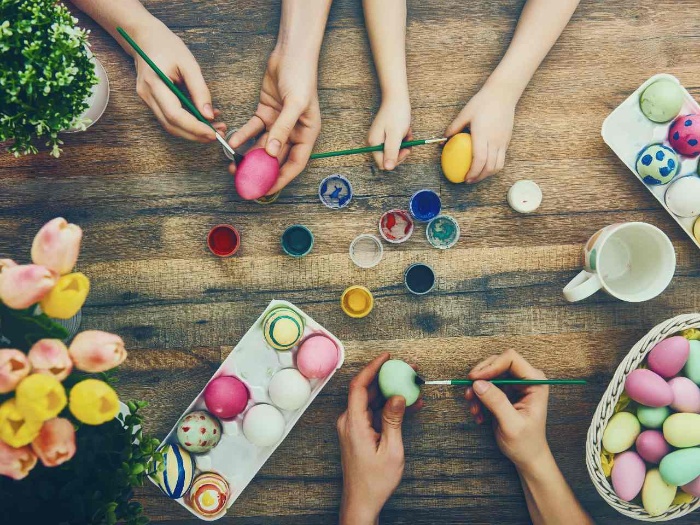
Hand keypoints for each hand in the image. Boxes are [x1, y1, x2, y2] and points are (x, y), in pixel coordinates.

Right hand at [130, 20, 224, 141]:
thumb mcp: (189, 64)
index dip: (195, 128)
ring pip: (170, 125)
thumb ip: (200, 90)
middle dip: (196, 135)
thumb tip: (209, 115)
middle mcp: (147, 95)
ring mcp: (147, 100)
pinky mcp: (151, 101)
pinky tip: (203, 120)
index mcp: (154, 83)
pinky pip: (169, 118)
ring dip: (192, 132)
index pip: (175, 115)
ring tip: (215, 129)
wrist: (145, 38)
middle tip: (218, 135)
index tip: (214, 133)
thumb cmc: (167, 46)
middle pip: (172, 125)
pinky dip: (186, 123)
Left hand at [227, 50, 320, 194]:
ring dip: (249, 156)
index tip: (266, 190)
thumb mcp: (295, 104)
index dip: (281, 178)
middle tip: (245, 181)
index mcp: (307, 134)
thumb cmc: (301, 76)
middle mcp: (293, 132)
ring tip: (234, 166)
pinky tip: (233, 143)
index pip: (295, 163)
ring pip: (262, 146)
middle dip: (261, 170)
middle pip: (276, 158)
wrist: (291, 53)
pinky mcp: (265, 113)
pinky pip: (253, 129)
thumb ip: (283, 129)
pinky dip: (243, 136)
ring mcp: (278, 124)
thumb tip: (271, 152)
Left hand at [337, 353, 423, 524]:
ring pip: (371, 401)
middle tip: (408, 370)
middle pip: (366, 390)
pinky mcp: (358, 432)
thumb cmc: (375, 481)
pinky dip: (388, 407)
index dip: (371, 367)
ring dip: (390, 392)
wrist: (362, 501)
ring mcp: (352, 427)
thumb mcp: (391, 449)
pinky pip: (372, 412)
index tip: (386, 357)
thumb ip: (393, 420)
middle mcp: (349, 421)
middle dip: (387, 377)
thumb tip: (398, 395)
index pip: (358, 386)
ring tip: (413, 385)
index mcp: (354, 423)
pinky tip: (408, 405)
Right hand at [367, 97, 411, 170]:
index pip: (383, 164)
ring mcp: (378, 139)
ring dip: (403, 144)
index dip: (396, 159)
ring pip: (393, 151)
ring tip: (407, 133)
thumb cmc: (396, 114)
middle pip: (388, 159)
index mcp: (373, 144)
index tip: (405, 149)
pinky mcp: (384, 135)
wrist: (396, 98)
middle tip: (408, 140)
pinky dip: (402, 139)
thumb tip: (388, 168)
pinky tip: (405, 131)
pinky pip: (394, 144)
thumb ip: (391, 152)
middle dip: (401, 151)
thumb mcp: (395, 135)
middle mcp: (373, 143)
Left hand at [445, 83, 514, 182]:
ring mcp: (503, 141)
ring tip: (478, 175)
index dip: (473, 172)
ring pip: (498, 165)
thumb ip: (454, 127)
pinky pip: (502, 158)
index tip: (465, 178)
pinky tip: (485, 164)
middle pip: (489, 167)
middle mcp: (494, 141)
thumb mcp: (464, 113)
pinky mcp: (507, 140)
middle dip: (479, 177)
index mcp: (482, 135)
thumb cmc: (482, 102)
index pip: (479, 160)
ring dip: (488, 174)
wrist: (503, 94)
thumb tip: (443, 139)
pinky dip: (494, 165)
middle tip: (469, 180)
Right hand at [465, 350, 548, 471]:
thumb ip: (497, 402)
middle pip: (497, 363)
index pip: (511, 359)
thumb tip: (478, 384)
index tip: (475, 379)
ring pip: (488, 375)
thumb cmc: (526, 443)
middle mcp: (525, 379)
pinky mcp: (504, 392)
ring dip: (477, 390)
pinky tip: (478, 414)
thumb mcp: (511, 424)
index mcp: (535, 383)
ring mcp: (514, 385)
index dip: (491, 366)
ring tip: (474, 409)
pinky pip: (485, 386)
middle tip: (469, 393)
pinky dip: (478, 398)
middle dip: (481, 378)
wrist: (527, 456)